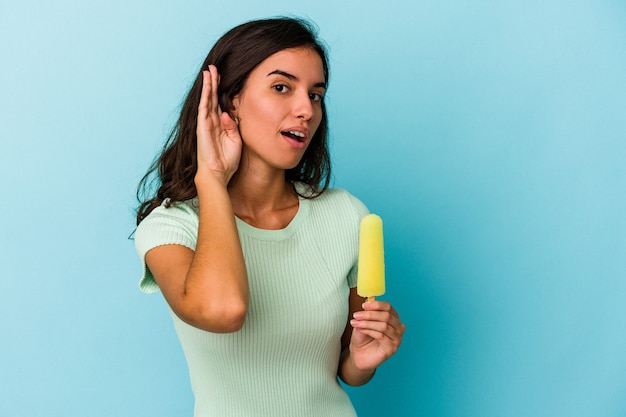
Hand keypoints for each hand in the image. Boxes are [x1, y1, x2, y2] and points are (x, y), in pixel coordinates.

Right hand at [196, 65, 241, 184]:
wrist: (218, 173)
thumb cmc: (227, 160)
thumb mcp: (235, 140)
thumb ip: (232, 126)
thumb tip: (227, 114)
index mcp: (220, 125)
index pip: (219, 104)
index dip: (220, 91)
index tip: (223, 78)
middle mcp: (211, 122)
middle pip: (212, 98)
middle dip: (213, 83)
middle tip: (214, 68)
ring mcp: (206, 122)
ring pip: (207, 98)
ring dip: (208, 84)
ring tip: (210, 70)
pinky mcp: (202, 125)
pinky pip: (204, 105)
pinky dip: (206, 93)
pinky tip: (207, 83)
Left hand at [349, 300, 404, 371]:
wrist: (359, 355)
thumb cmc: (363, 337)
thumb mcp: (364, 321)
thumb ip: (368, 311)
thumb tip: (369, 300)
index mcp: (393, 318)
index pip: (388, 307)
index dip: (376, 305)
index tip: (364, 305)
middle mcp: (398, 327)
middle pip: (386, 316)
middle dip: (369, 314)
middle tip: (356, 315)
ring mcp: (397, 338)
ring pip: (383, 326)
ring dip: (367, 323)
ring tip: (355, 323)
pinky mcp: (392, 348)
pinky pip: (381, 336)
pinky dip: (369, 331)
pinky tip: (360, 330)